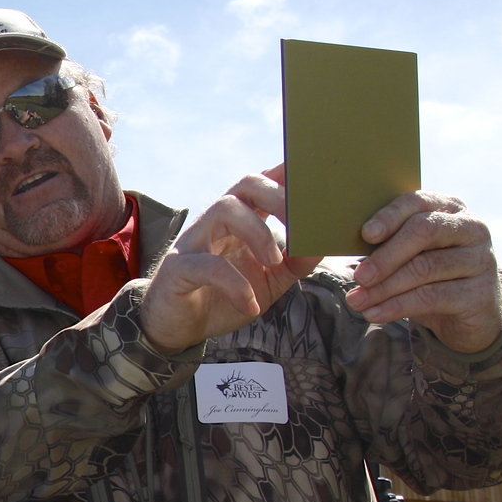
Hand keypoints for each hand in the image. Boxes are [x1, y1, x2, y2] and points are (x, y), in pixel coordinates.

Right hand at [137, 166, 321, 351]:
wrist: (178, 327)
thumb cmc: (222, 297)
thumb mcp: (269, 281)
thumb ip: (295, 263)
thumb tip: (323, 244)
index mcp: (240, 219)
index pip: (263, 182)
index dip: (287, 174)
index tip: (314, 179)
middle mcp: (216, 221)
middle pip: (246, 183)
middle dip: (278, 196)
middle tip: (302, 224)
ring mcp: (194, 240)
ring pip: (224, 209)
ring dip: (257, 232)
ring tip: (275, 262)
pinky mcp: (178, 268)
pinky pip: (207, 264)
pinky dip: (234, 284)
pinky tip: (249, 304)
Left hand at [344, 191, 501, 352]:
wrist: (470, 315)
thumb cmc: (431, 276)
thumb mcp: (411, 255)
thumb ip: (388, 243)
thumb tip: (344, 242)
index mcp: (449, 209)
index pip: (418, 202)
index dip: (390, 216)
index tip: (365, 234)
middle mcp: (471, 228)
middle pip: (424, 231)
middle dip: (385, 255)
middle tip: (358, 276)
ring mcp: (480, 260)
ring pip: (424, 267)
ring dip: (384, 287)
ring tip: (356, 301)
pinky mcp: (479, 293)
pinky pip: (432, 297)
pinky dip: (397, 306)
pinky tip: (375, 313)